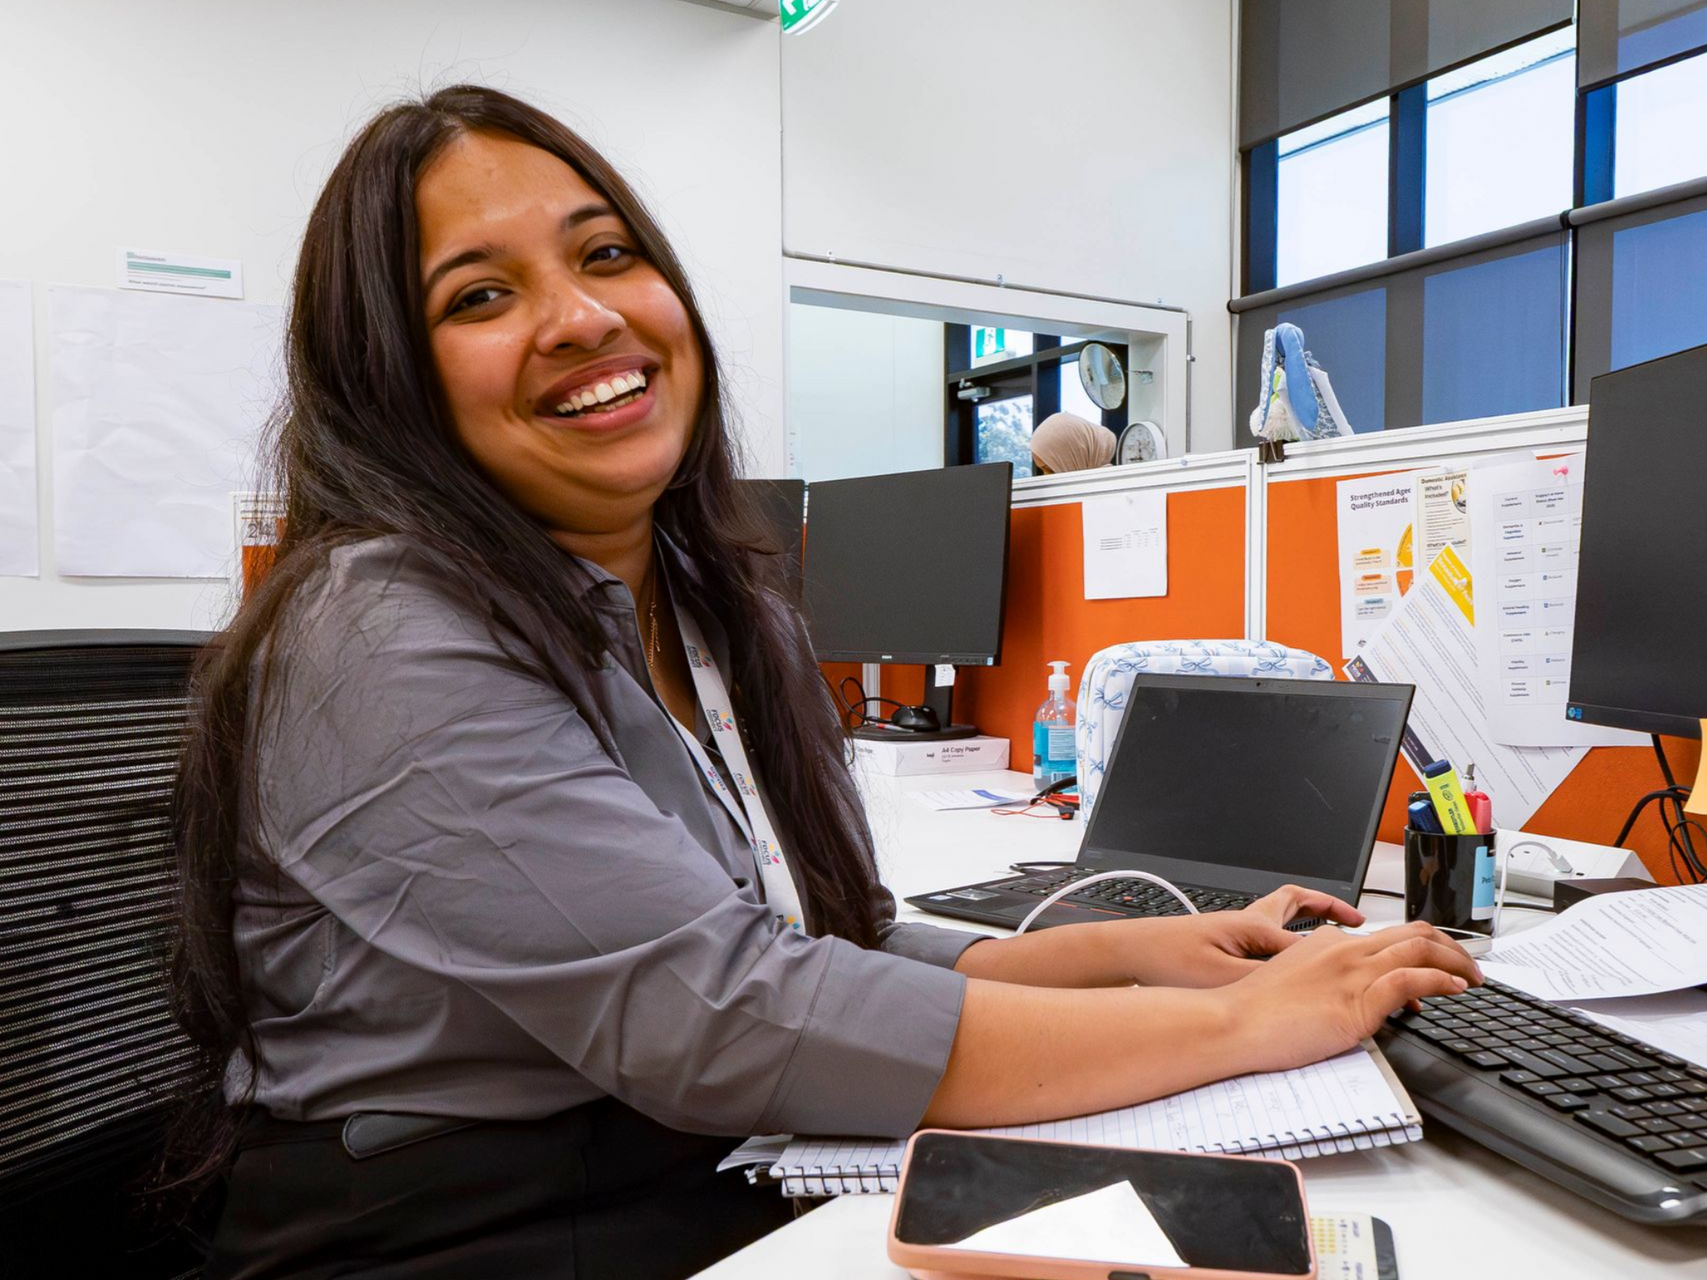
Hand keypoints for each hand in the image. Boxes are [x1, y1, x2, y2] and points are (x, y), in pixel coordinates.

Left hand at [1105, 885, 1363, 987]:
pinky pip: (1270, 934)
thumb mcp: (1222, 978)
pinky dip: (1289, 938)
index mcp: (1257, 927)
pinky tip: (1293, 958)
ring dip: (1310, 918)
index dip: (1345, 955)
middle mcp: (1251, 921)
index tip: (1373, 969)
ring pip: (1285, 916)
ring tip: (1336, 930)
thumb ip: (1263, 982)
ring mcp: (1239, 929)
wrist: (1131, 952)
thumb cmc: (1168, 961)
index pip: (1314, 941)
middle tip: (1358, 920)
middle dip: (1330, 910)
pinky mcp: (1228, 941)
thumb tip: (1301, 988)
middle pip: (1300, 905)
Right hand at [1217, 921, 1482, 1073]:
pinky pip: (1413, 979)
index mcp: (1327, 944)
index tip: (1436, 960)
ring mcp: (1353, 972)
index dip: (1420, 945)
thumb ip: (1325, 982)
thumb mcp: (1294, 985)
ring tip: (1473, 977)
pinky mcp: (1358, 1000)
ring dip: (1456, 961)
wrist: (1233, 1023)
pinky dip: (1442, 979)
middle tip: (1468, 965)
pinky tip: (1455, 988)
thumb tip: (1349, 999)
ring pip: (1421, 948)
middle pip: (1413, 932)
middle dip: (1451, 946)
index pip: (1387, 935)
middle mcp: (1344, 950)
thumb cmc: (1254, 1013)